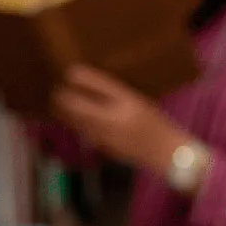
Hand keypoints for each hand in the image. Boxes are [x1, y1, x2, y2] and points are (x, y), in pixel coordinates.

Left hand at [52, 66, 191, 173]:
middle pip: (82, 106)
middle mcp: (118, 117)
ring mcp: (110, 134)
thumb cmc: (157, 124)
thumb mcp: (141, 103)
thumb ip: (117, 98)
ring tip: (56, 103)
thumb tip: (91, 89)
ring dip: (65, 113)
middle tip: (56, 91)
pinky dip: (76, 125)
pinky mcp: (107, 147)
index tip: (69, 72)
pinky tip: (70, 119)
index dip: (83, 79)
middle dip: (65, 99)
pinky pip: (86, 133)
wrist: (169, 153)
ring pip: (79, 122)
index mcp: (130, 101)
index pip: (103, 86)